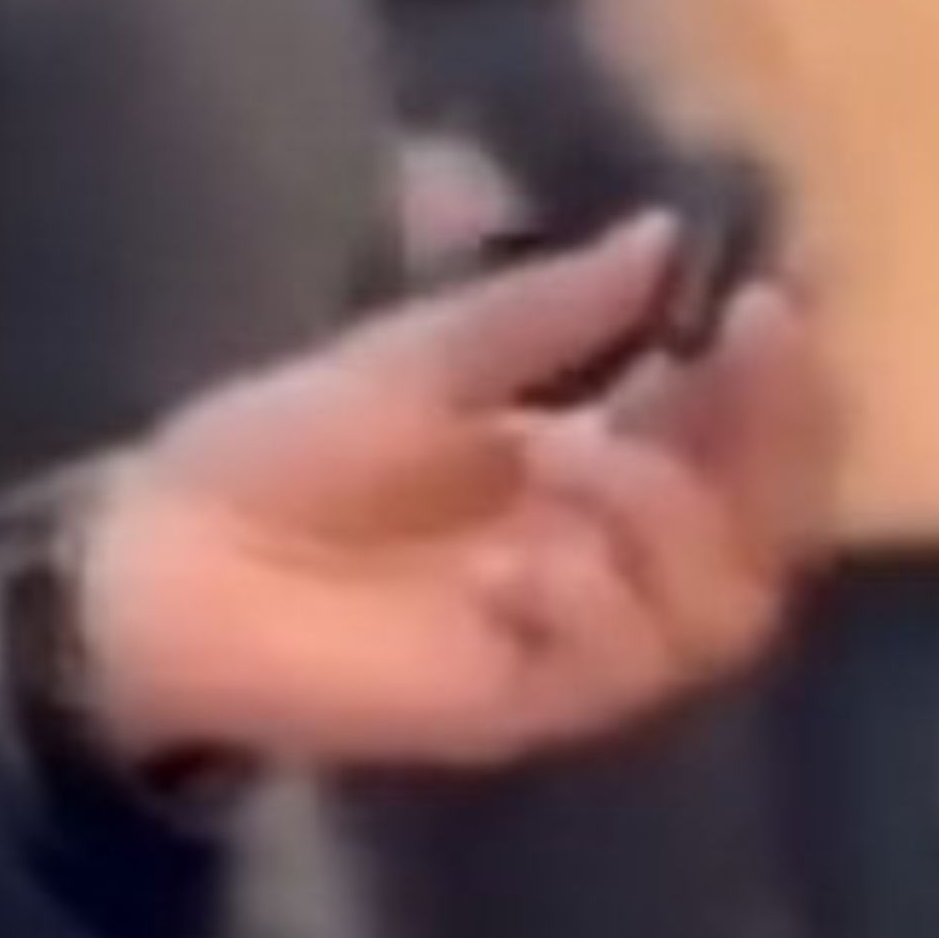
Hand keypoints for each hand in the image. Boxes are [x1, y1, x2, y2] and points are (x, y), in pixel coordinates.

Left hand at [74, 220, 823, 771]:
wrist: (160, 560)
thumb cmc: (277, 450)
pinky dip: (599, 598)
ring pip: (723, 607)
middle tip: (749, 342)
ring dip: (682, 514)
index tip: (776, 291)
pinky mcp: (525, 702)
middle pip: (765, 526)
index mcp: (590, 465)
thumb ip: (547, 312)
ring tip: (584, 453)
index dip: (778, 372)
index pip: (737, 433)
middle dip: (778, 432)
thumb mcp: (421, 355)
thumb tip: (671, 236)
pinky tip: (529, 557)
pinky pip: (623, 665)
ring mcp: (576, 637)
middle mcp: (608, 557)